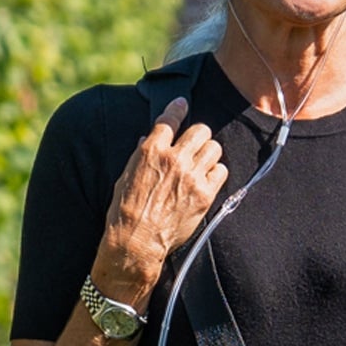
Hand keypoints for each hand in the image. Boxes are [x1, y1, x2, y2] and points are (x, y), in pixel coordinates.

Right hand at [91, 97, 229, 308]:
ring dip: (208, 154)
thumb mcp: (125, 177)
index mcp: (150, 151)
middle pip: (201, 130)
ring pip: (214, 148)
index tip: (182, 104)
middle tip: (194, 147)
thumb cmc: (124, 212)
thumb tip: (147, 141)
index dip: (178, 108)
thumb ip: (140, 156)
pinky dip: (215, 174)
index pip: (170, 118)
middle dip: (198, 136)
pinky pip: (221, 171)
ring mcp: (191, 176)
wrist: (136, 242)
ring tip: (200, 165)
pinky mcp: (204, 194)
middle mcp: (173, 159)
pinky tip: (205, 181)